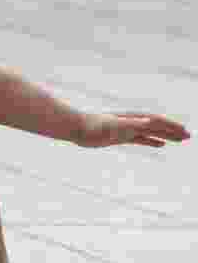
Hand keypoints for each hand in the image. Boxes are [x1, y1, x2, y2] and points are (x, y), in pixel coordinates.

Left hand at [76, 112, 190, 147]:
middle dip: (173, 131)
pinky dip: (151, 141)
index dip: (171, 127)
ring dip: (166, 136)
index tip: (184, 133)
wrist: (76, 128)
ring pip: (151, 133)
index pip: (157, 121)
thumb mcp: (115, 125)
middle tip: (188, 137)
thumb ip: (132, 123)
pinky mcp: (119, 137)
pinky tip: (160, 144)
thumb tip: (150, 122)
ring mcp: (126, 130)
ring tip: (180, 140)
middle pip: (157, 126)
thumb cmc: (94, 126)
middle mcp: (131, 123)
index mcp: (132, 118)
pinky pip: (140, 139)